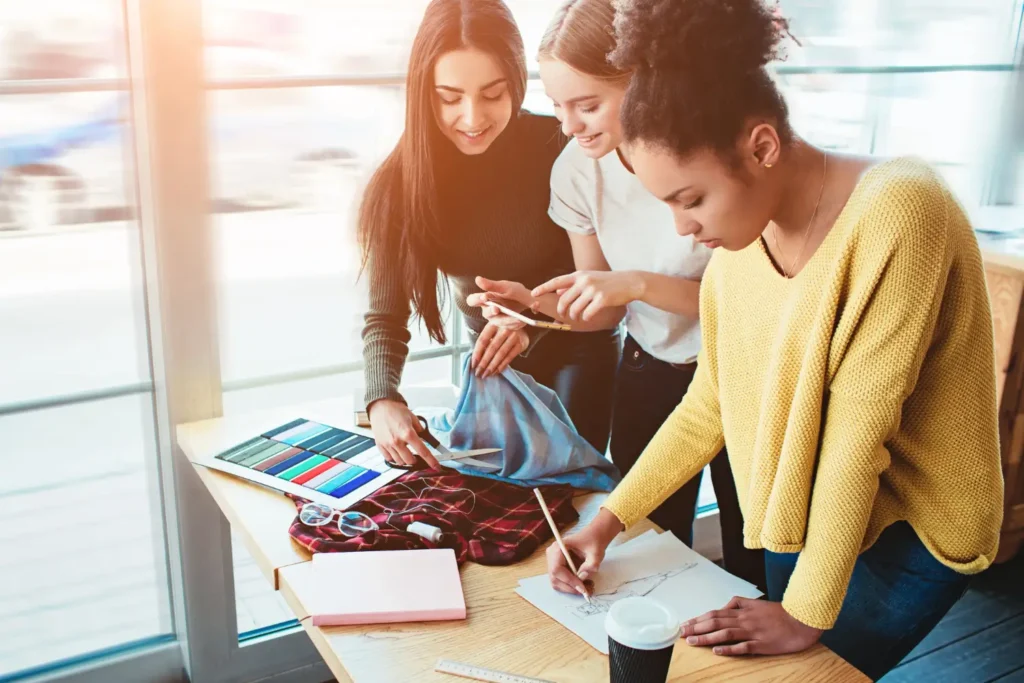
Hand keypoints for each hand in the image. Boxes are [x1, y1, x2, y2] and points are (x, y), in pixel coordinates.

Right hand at [366, 399, 440, 468]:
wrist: (381, 407)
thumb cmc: (396, 411)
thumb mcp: (413, 418)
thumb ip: (420, 431)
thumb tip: (425, 440)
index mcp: (408, 433)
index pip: (423, 452)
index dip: (431, 461)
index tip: (436, 466)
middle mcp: (397, 441)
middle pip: (410, 461)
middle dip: (415, 460)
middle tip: (416, 454)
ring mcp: (388, 445)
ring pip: (399, 462)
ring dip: (405, 459)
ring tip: (405, 450)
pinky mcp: (380, 446)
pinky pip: (389, 459)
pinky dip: (394, 457)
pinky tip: (396, 450)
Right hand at [466, 277, 533, 329]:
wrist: (528, 301)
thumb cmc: (514, 291)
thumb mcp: (505, 287)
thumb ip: (492, 285)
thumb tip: (477, 279)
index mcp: (485, 299)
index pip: (472, 300)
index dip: (475, 300)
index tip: (483, 298)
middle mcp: (488, 310)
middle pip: (486, 313)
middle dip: (492, 311)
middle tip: (497, 309)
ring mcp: (496, 319)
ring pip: (498, 322)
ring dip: (508, 320)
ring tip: (519, 318)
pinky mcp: (504, 325)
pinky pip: (508, 327)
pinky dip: (516, 324)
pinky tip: (522, 321)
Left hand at [470, 322, 528, 378]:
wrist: (521, 325)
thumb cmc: (502, 329)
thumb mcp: (493, 329)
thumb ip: (485, 340)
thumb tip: (475, 359)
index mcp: (493, 324)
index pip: (483, 340)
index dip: (477, 353)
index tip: (473, 364)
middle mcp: (504, 328)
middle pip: (491, 348)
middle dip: (484, 362)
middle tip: (478, 372)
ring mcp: (514, 336)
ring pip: (500, 354)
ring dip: (492, 366)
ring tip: (486, 374)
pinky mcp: (521, 344)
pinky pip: (509, 357)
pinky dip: (502, 366)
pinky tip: (496, 372)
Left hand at [532, 271, 642, 321]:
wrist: (629, 282)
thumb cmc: (608, 282)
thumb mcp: (589, 279)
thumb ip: (574, 286)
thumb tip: (558, 293)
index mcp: (579, 275)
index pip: (557, 281)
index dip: (544, 288)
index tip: (534, 293)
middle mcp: (584, 281)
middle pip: (564, 300)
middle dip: (562, 310)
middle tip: (563, 315)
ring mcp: (593, 290)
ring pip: (575, 309)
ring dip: (574, 316)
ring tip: (578, 317)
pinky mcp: (602, 299)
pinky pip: (587, 313)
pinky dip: (586, 318)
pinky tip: (588, 317)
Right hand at [547, 508, 623, 595]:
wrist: (594, 537)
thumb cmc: (594, 542)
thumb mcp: (596, 553)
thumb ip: (590, 565)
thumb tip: (582, 577)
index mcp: (558, 547)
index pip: (557, 569)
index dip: (569, 581)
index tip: (582, 588)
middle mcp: (552, 554)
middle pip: (555, 578)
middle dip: (570, 587)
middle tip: (586, 591)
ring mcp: (553, 561)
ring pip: (557, 582)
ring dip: (571, 588)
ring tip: (587, 588)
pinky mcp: (558, 567)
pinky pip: (561, 581)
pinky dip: (571, 586)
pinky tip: (583, 585)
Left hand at [680, 597, 822, 655]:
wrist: (801, 621)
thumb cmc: (779, 613)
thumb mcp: (757, 603)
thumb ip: (740, 603)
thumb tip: (724, 606)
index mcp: (743, 610)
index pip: (715, 613)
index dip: (699, 618)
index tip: (686, 623)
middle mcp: (744, 620)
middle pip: (716, 622)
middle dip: (696, 628)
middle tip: (681, 633)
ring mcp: (753, 632)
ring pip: (725, 633)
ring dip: (706, 638)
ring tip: (692, 641)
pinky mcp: (762, 644)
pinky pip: (743, 647)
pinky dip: (729, 649)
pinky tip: (717, 651)